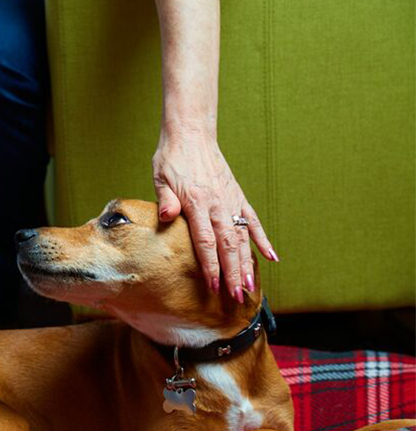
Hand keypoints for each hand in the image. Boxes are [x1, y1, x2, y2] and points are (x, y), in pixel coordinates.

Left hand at [152, 126, 277, 301]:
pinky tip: (271, 257)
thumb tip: (166, 216)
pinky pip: (253, 221)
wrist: (192, 134)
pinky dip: (262, 239)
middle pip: (227, 245)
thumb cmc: (172, 158)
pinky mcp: (237, 196)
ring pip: (242, 237)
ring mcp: (230, 201)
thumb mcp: (161, 177)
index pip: (205, 241)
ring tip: (250, 286)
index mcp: (197, 202)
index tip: (213, 286)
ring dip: (246, 263)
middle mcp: (217, 204)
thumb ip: (166, 199)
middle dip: (232, 273)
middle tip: (237, 296)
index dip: (210, 265)